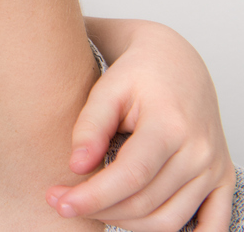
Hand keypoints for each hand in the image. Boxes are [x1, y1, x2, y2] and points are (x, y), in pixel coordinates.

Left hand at [47, 21, 233, 231]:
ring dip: (126, 223)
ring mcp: (214, 169)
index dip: (92, 196)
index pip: (130, 176)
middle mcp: (199, 151)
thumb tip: (76, 166)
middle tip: (61, 202)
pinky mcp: (222, 179)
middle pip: (145, 203)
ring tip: (93, 206)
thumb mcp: (107, 88)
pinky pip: (212, 225)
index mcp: (170, 125)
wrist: (176, 64)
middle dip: (98, 209)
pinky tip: (144, 227)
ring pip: (169, 220)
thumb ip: (90, 126)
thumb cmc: (138, 74)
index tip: (58, 202)